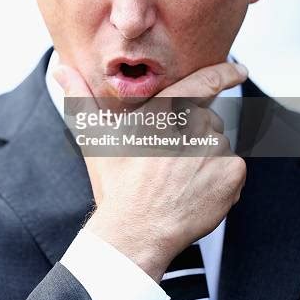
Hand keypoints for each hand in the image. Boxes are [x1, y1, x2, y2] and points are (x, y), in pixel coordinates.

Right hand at [54, 61, 247, 281]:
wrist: (135, 231)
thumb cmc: (116, 184)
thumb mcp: (96, 137)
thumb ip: (80, 98)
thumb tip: (60, 68)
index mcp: (164, 110)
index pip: (203, 81)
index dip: (225, 72)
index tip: (239, 69)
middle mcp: (193, 123)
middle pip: (206, 120)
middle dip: (194, 136)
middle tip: (170, 163)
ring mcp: (214, 148)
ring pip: (218, 145)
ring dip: (205, 159)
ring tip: (179, 182)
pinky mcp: (231, 173)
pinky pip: (232, 168)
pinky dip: (220, 180)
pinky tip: (195, 193)